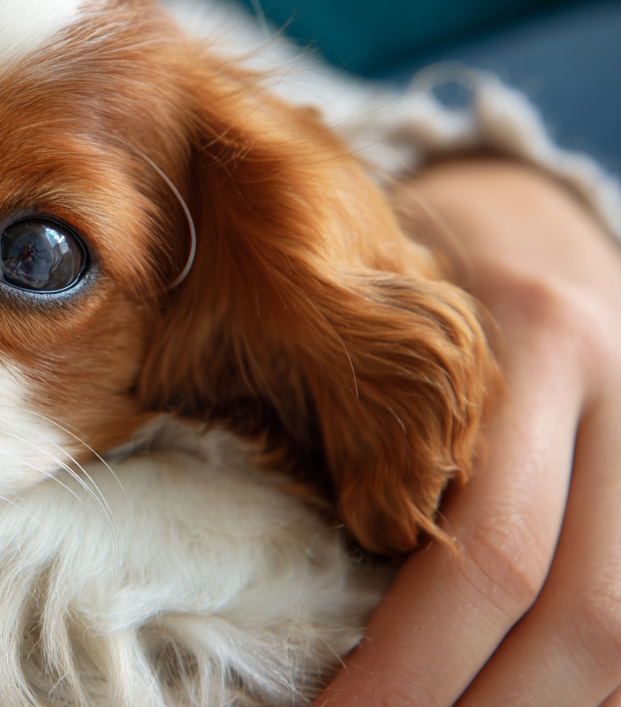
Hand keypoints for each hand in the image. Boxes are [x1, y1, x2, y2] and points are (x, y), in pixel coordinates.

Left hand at [318, 159, 620, 705]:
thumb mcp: (392, 317)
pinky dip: (583, 687)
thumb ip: (361, 437)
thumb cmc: (430, 272)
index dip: (409, 668)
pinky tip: (512, 697)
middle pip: (579, 621)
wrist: (536, 220)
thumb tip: (295, 604)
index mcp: (535, 350)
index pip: (490, 553)